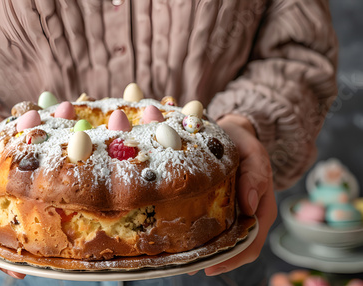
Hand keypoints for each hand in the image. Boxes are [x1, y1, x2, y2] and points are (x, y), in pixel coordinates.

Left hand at [190, 114, 276, 275]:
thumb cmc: (245, 143)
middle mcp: (249, 215)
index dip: (235, 257)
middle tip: (192, 266)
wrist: (234, 132)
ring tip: (184, 261)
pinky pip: (214, 227)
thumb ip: (255, 175)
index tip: (214, 265)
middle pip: (237, 248)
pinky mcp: (220, 207)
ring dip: (207, 252)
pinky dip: (202, 236)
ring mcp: (235, 213)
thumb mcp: (254, 154)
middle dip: (217, 260)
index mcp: (262, 207)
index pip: (253, 241)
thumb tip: (250, 205)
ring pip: (224, 241)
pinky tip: (184, 240)